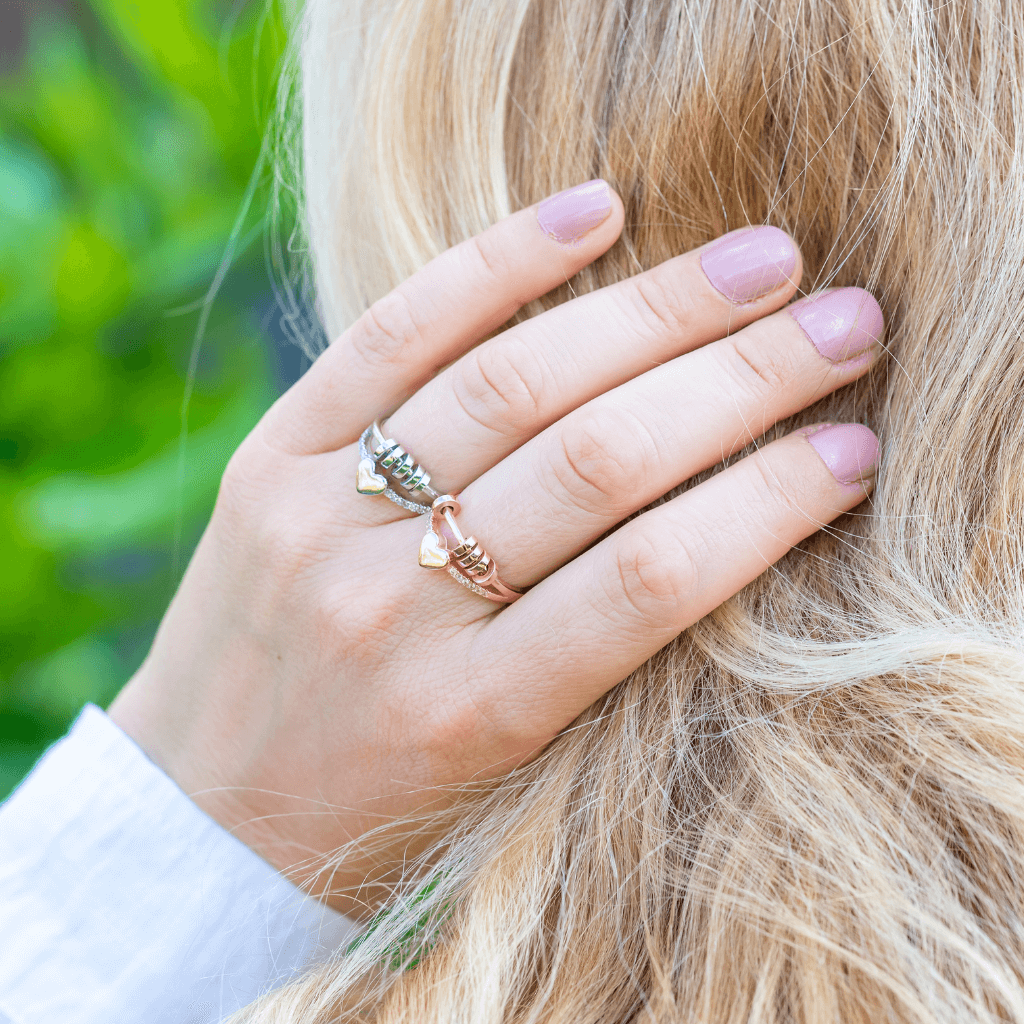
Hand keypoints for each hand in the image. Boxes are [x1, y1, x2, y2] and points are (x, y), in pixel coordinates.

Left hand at [108, 180, 881, 917]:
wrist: (208, 820)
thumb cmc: (385, 807)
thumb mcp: (506, 772)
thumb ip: (600, 660)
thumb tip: (735, 516)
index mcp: (475, 714)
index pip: (652, 580)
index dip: (770, 502)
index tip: (858, 449)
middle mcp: (396, 610)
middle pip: (597, 462)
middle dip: (742, 380)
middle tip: (849, 324)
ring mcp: (322, 522)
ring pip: (511, 384)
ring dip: (654, 311)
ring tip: (762, 263)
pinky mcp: (271, 460)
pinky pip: (390, 337)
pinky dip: (496, 264)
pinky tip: (596, 213)